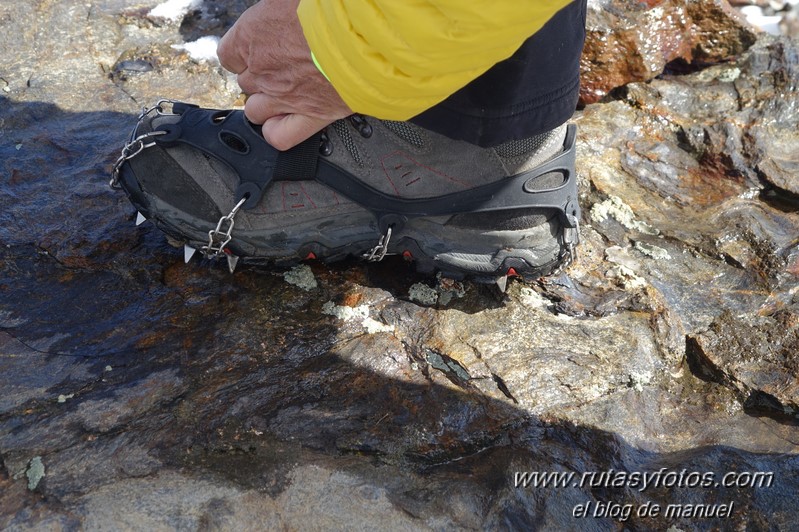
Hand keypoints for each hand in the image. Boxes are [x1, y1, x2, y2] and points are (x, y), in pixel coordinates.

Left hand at [217, 0, 351, 149]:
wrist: (363, 35)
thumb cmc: (331, 10)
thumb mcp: (288, 0)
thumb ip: (278, 10)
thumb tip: (282, 12)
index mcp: (252, 36)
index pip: (228, 54)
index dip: (243, 54)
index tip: (257, 50)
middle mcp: (262, 70)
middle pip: (245, 83)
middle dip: (260, 77)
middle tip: (283, 66)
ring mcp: (283, 97)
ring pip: (255, 111)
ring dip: (265, 104)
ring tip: (286, 93)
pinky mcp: (310, 115)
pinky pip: (279, 136)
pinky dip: (278, 131)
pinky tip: (287, 120)